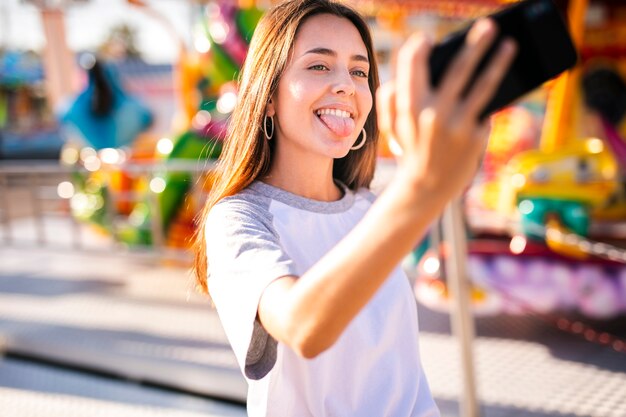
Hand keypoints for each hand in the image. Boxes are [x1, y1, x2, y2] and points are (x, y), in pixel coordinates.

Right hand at [378, 19, 516, 199]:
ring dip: (497, 61)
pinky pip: (485, 110)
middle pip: (458, 70)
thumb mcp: (392, 125)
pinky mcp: (474, 136)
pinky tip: (502, 82)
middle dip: (474, 44)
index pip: (414, 66)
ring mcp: (457, 125)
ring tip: (509, 45)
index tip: (427, 39)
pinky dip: (490, 97)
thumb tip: (407, 68)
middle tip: (488, 25)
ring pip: (483, 85)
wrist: (426, 186)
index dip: (420, 48)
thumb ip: (391, 96)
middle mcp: (434, 114)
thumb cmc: (410, 148)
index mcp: (409, 107)